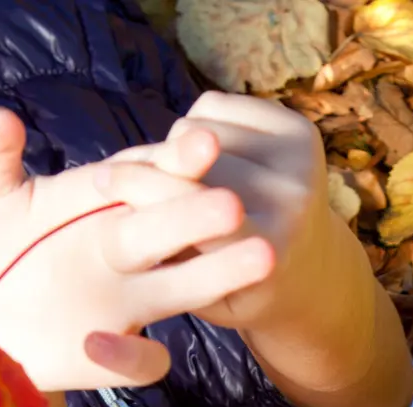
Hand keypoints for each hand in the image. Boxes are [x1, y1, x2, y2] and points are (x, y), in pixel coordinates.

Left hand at [0, 107, 273, 390]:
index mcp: (98, 200)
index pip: (146, 176)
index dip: (174, 161)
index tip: (201, 144)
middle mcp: (123, 249)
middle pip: (172, 228)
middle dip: (200, 216)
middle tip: (231, 205)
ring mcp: (124, 303)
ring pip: (184, 287)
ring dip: (218, 274)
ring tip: (261, 259)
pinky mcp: (113, 354)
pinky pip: (144, 361)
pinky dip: (131, 355)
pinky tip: (95, 342)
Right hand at [93, 93, 348, 333]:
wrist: (311, 271)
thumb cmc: (238, 290)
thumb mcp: (196, 293)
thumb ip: (159, 247)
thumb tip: (106, 180)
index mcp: (265, 253)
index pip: (189, 205)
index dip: (140, 186)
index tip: (101, 180)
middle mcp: (292, 202)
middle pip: (193, 160)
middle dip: (151, 164)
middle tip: (122, 176)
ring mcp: (303, 161)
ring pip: (202, 128)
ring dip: (176, 147)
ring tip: (179, 178)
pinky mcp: (303, 131)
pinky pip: (218, 106)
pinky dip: (198, 124)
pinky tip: (208, 160)